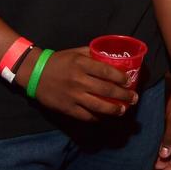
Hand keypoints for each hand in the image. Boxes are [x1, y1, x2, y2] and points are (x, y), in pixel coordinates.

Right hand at [15, 46, 136, 120]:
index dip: (121, 77)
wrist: (35, 73)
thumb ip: (93, 54)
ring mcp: (73, 96)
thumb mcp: (76, 52)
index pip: (107, 72)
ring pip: (98, 106)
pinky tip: (105, 116)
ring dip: (114, 109)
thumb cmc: (59, 61)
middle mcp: (79, 81)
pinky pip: (86, 115)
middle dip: (123, 95)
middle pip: (106, 90)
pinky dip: (97, 117)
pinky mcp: (67, 108)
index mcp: (82, 64)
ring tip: (124, 110)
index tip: (129, 81)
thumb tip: (112, 57)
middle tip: (134, 98)